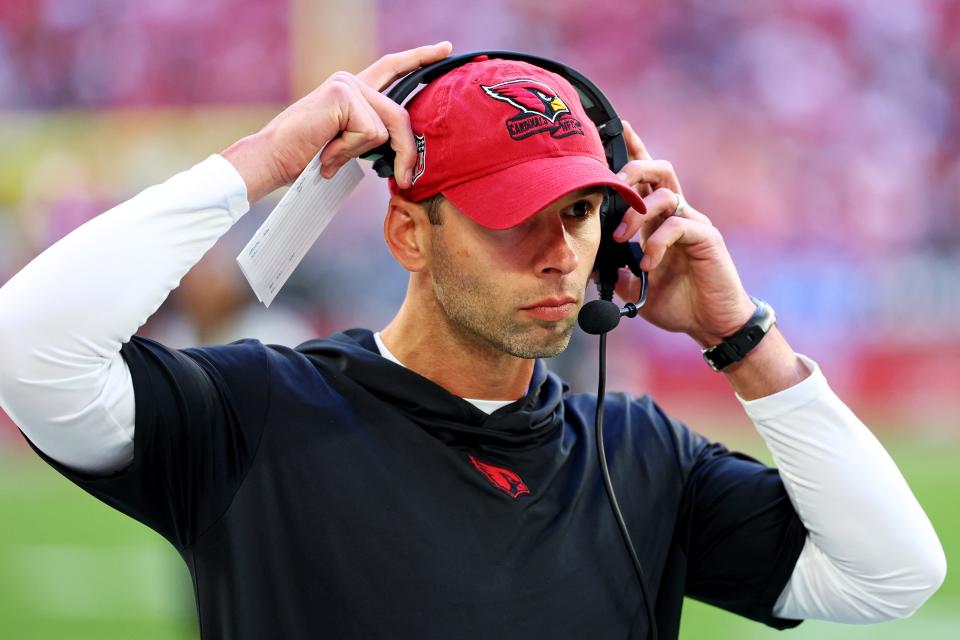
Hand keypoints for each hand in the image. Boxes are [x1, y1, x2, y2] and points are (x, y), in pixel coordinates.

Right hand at [222, 41, 452, 202]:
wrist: (272, 160)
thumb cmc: (305, 158)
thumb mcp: (347, 146)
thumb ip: (371, 137)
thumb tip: (403, 151)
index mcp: (353, 90)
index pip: (392, 68)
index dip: (419, 58)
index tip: (446, 49)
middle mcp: (351, 81)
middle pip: (399, 115)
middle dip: (406, 150)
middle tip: (403, 178)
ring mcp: (347, 85)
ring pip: (386, 127)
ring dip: (361, 153)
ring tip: (331, 156)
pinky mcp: (344, 94)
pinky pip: (370, 133)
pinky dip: (350, 150)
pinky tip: (326, 150)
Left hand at [610, 121, 754, 346]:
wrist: (711, 324)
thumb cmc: (677, 302)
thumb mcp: (634, 286)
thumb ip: (617, 269)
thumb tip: (593, 261)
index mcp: (659, 219)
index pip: (646, 177)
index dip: (633, 149)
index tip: (617, 128)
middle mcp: (677, 214)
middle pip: (658, 170)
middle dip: (632, 170)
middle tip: (612, 187)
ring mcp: (693, 223)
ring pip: (665, 194)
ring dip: (636, 214)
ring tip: (621, 239)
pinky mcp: (706, 238)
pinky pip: (678, 225)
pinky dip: (656, 242)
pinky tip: (648, 263)